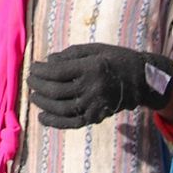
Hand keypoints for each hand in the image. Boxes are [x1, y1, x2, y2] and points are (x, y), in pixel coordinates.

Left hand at [26, 43, 172, 128]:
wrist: (142, 80)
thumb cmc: (116, 59)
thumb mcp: (95, 49)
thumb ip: (70, 54)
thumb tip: (48, 62)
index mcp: (91, 67)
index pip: (57, 72)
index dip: (40, 71)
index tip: (32, 68)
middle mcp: (92, 87)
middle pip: (56, 91)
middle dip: (38, 86)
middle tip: (30, 81)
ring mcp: (95, 104)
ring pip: (61, 108)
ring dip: (43, 103)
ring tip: (34, 96)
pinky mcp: (97, 116)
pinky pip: (72, 123)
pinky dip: (55, 122)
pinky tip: (42, 118)